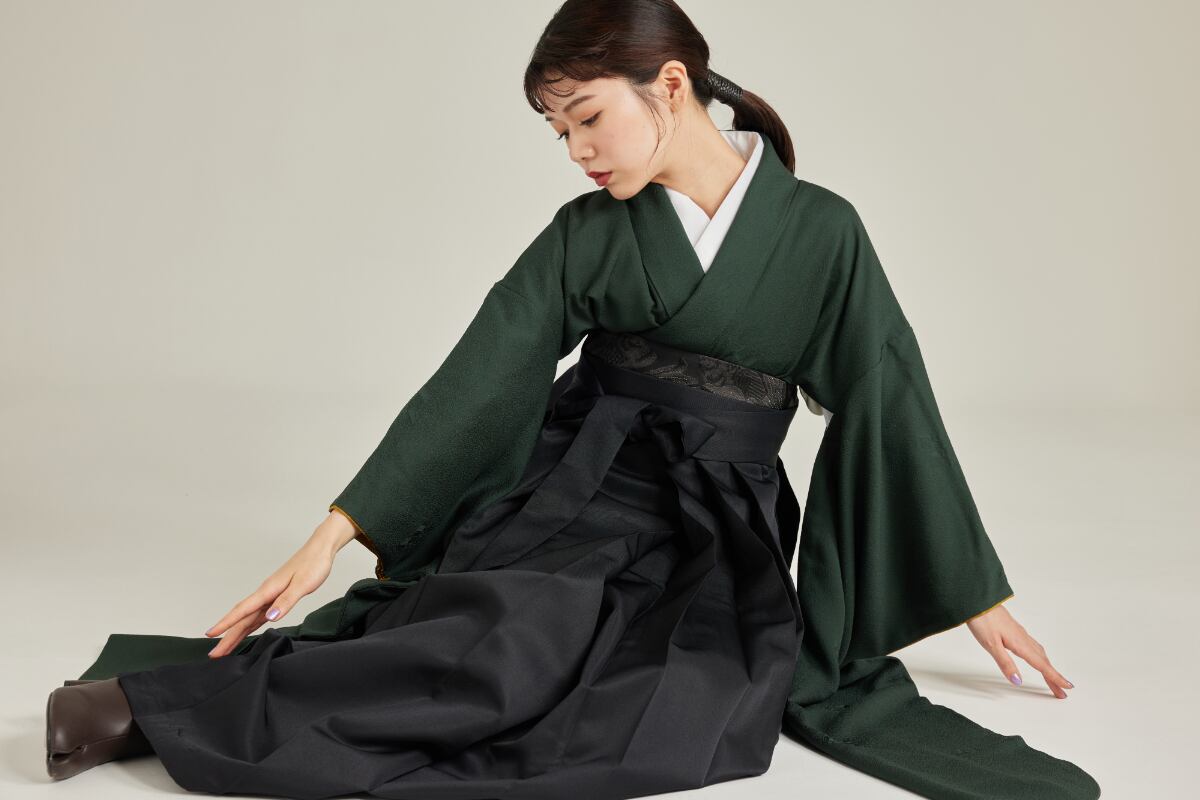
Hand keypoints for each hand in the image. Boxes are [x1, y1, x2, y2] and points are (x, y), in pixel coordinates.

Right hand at [203, 523, 344, 657]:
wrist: (320, 550)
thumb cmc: (313, 565)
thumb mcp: (303, 584)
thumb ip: (286, 601)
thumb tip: (270, 618)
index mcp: (268, 589)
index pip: (243, 610)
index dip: (226, 623)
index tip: (210, 634)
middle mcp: (265, 593)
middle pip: (242, 618)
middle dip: (227, 636)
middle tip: (214, 654)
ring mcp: (269, 596)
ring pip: (248, 618)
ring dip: (235, 633)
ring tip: (224, 649)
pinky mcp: (276, 597)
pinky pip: (258, 615)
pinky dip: (249, 626)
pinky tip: (244, 633)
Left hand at [966, 601, 1075, 698]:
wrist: (977, 601)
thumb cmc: (982, 620)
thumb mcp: (991, 645)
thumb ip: (1005, 663)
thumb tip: (1018, 681)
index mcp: (1020, 644)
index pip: (1041, 665)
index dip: (1054, 677)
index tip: (1067, 688)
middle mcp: (1023, 639)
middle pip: (1043, 661)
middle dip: (1053, 677)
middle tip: (1061, 692)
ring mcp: (1020, 634)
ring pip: (1039, 653)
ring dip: (1048, 667)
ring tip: (1052, 679)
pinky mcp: (1015, 630)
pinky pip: (1033, 646)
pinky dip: (1040, 657)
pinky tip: (1036, 658)